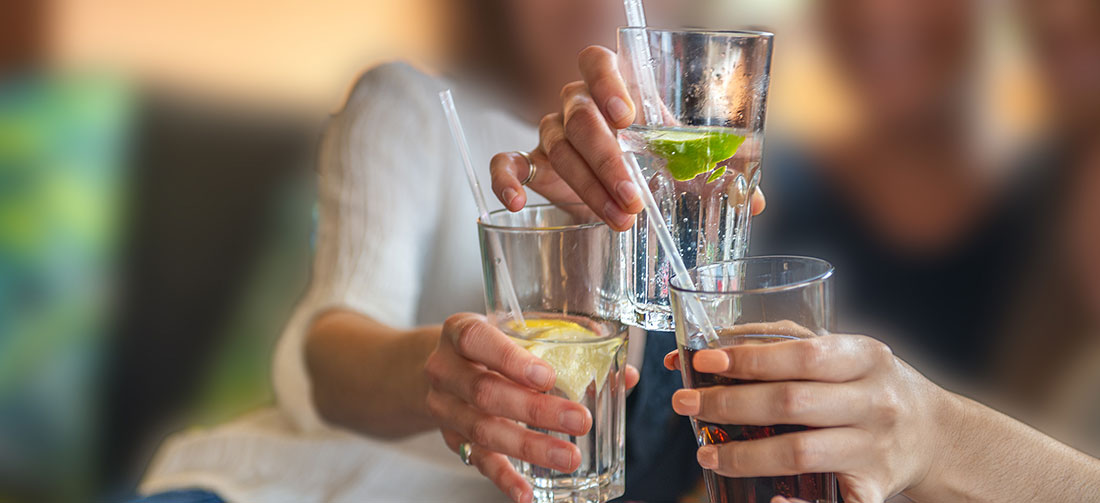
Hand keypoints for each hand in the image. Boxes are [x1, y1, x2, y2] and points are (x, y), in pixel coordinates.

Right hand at [427, 313, 639, 502]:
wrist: (442, 367)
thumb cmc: (491, 346)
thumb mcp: (517, 333)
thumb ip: (568, 347)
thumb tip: (627, 375)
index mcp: (460, 332)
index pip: (477, 341)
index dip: (510, 359)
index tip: (547, 377)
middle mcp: (446, 370)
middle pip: (486, 392)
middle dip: (535, 410)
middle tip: (580, 421)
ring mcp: (445, 408)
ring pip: (484, 431)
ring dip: (529, 447)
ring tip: (569, 458)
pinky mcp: (453, 439)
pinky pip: (478, 461)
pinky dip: (504, 478)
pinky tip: (527, 492)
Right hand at [490, 45, 764, 230]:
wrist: (615, 182)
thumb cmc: (650, 160)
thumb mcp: (682, 161)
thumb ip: (712, 173)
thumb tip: (752, 200)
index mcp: (613, 88)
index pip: (596, 62)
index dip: (608, 83)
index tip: (628, 116)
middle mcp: (575, 106)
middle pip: (579, 118)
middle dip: (608, 161)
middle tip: (633, 197)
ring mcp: (549, 135)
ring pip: (555, 150)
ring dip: (586, 188)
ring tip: (618, 219)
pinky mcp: (531, 165)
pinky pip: (506, 164)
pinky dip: (506, 181)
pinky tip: (519, 204)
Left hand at [664, 329, 948, 502]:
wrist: (936, 434)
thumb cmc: (870, 384)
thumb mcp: (845, 350)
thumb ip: (785, 341)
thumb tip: (713, 344)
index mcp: (866, 356)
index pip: (803, 355)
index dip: (750, 359)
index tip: (704, 362)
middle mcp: (874, 401)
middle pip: (792, 404)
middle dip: (730, 405)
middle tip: (684, 403)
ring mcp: (875, 449)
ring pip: (800, 453)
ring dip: (744, 455)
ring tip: (705, 451)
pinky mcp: (874, 489)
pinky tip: (769, 498)